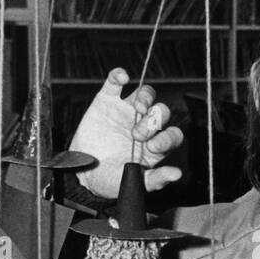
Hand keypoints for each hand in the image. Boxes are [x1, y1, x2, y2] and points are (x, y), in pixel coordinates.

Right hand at [71, 68, 182, 199]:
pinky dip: (119, 75)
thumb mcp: (132, 183)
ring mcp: (127, 111)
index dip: (167, 137)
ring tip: (137, 108)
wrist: (82, 172)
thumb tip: (177, 175)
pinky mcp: (107, 101)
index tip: (152, 146)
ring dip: (146, 97)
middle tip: (138, 134)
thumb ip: (154, 179)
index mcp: (155, 145)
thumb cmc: (110, 179)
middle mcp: (145, 125)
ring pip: (146, 93)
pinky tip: (122, 78)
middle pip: (161, 112)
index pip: (172, 134)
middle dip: (154, 121)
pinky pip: (115, 82)